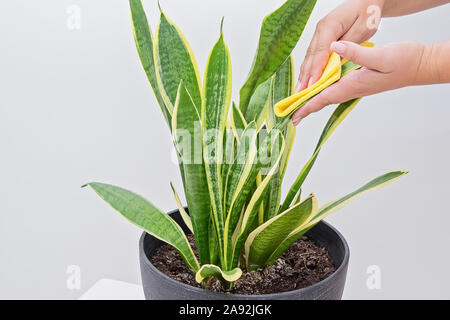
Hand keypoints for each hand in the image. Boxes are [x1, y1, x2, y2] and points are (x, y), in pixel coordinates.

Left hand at [292, 41, 425, 124]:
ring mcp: (354, 86)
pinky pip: (334, 89)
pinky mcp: (357, 81)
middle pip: (322, 100)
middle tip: (288, 114)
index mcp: (353, 85)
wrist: (418, 65)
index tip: (293, 116)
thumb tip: (335, 48)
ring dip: (312, 101)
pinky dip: (322, 91)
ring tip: (297, 105)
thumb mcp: (380, 56)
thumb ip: (356, 54)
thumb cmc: (403, 62)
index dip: (307, 107)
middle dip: (305, 108)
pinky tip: (317, 89)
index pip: (324, 98)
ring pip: (328, 95)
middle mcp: (351, 89)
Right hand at [297, 0, 384, 91]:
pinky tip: (305, 80)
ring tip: (299, 91)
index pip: (320, 52)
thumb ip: (349, 44)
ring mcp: (319, 34)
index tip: (312, 85)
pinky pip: (313, 56)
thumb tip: (335, 57)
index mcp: (330, 26)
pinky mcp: (321, 38)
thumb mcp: (363, 28)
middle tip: (300, 94)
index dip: (315, 70)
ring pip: (310, 57)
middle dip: (306, 76)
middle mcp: (320, 30)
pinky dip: (309, 69)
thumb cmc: (368, 12)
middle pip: (311, 57)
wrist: (367, 1)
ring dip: (304, 75)